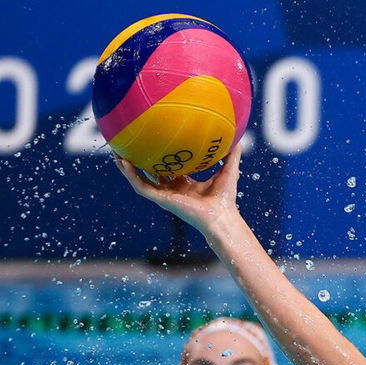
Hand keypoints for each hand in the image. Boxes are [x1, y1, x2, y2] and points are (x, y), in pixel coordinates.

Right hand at [112, 143, 243, 235]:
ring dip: (127, 167)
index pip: (169, 167)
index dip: (161, 155)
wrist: (221, 217)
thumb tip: (238, 135)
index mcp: (185, 183)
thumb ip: (232, 154)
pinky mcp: (160, 199)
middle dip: (140, 159)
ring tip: (116, 151)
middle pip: (151, 172)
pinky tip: (123, 162)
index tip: (155, 140)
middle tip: (131, 143)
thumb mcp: (229, 170)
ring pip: (140, 179)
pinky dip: (130, 175)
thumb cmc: (226, 198)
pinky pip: (140, 186)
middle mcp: (173, 188)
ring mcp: (165, 194)